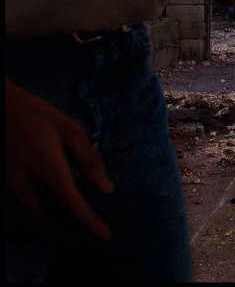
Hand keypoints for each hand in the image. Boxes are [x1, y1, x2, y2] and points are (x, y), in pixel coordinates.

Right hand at [5, 79, 114, 241]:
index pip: (71, 204)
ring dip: (56, 231)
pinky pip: (23, 214)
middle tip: (92, 236)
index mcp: (46, 166)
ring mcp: (9, 188)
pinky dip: (41, 221)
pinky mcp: (3, 189)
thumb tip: (107, 190)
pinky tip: (57, 217)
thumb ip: (89, 160)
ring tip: (79, 231)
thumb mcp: (70, 130)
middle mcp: (23, 183)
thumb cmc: (37, 116)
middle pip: (48, 224)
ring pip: (33, 223)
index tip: (105, 236)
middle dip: (72, 235)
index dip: (89, 223)